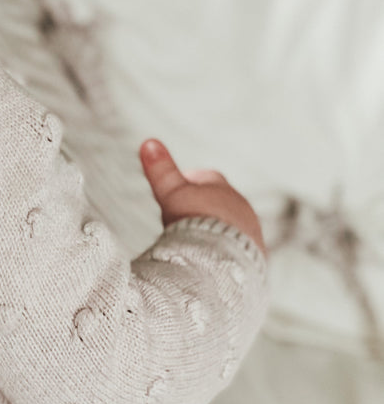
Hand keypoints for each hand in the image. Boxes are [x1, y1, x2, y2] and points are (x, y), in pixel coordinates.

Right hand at [140, 138, 265, 254]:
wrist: (220, 262)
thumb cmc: (194, 222)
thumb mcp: (171, 192)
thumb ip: (161, 169)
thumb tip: (149, 141)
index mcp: (222, 187)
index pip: (206, 177)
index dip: (189, 183)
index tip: (176, 193)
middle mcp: (242, 206)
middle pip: (221, 202)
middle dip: (204, 208)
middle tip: (184, 220)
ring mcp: (252, 232)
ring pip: (231, 226)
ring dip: (217, 231)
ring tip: (197, 243)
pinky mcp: (255, 256)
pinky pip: (238, 249)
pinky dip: (225, 250)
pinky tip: (212, 259)